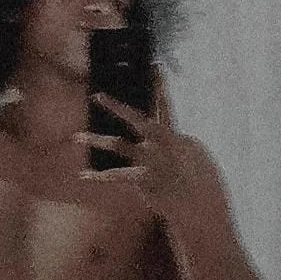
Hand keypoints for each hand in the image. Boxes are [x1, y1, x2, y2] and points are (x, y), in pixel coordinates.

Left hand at [75, 92, 220, 214]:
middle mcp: (165, 146)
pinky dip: (99, 177)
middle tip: (96, 96)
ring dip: (97, 140)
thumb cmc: (202, 188)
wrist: (203, 210)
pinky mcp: (145, 180)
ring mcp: (154, 162)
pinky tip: (83, 175)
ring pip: (121, 146)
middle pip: (139, 120)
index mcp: (178, 139)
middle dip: (117, 107)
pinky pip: (118, 177)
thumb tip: (168, 140)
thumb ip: (179, 146)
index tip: (154, 69)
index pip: (165, 109)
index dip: (160, 90)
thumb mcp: (198, 161)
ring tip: (76, 137)